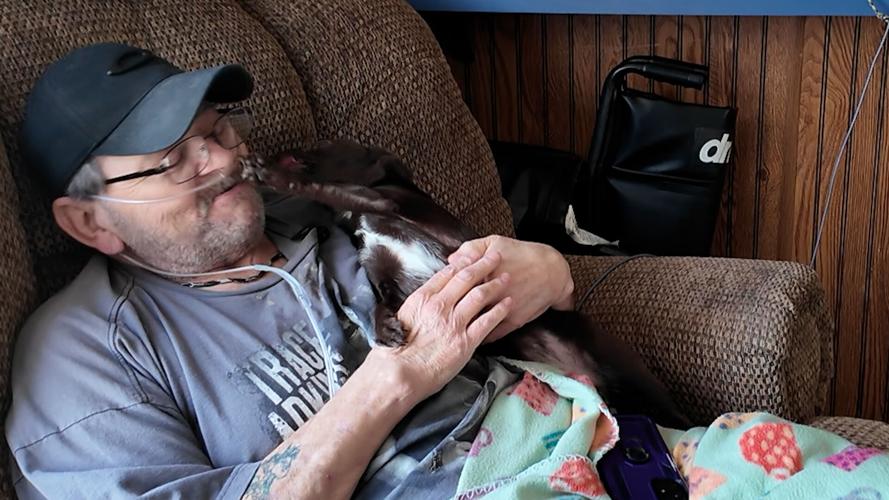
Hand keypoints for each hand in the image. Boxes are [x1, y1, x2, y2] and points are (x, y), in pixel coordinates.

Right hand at [373, 252, 512, 398]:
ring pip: (480, 295)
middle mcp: (440, 306)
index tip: (474, 255)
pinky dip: (500, 310)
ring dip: (495, 284)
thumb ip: (419, 305)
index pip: (447, 273)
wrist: (399, 373)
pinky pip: (488, 321)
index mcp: (423, 298)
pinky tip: (508, 304)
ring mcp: (454, 323)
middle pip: (467, 278)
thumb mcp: (401, 318)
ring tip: (506, 277)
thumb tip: (428, 298)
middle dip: (484, 264)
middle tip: (496, 257)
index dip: (463, 261)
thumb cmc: (395, 351)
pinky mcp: (465, 341)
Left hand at [447, 236, 573, 341]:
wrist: (552, 272)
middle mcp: (492, 292)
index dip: (444, 292)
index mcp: (483, 272)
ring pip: (475, 322)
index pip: (456, 285)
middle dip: (450, 312)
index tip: (438, 297)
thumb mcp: (494, 242)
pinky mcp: (513, 321)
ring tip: (452, 329)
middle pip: (463, 306)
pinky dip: (480, 336)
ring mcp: (502, 308)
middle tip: (440, 317)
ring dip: (463, 326)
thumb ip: (469, 249)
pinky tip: (471, 335)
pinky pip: (491, 334)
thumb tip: (451, 260)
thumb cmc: (523, 254)